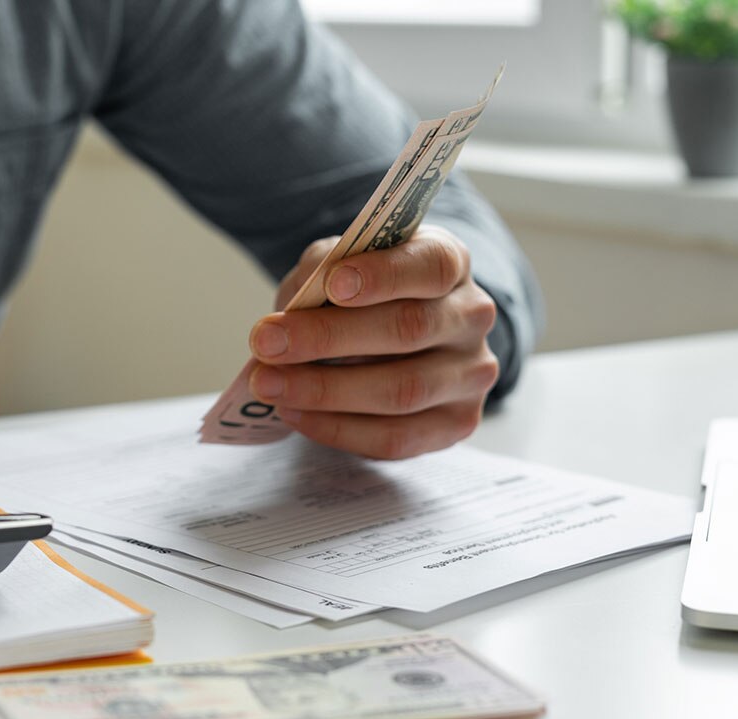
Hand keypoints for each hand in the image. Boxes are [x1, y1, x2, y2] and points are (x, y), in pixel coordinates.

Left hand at [246, 225, 498, 459]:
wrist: (391, 336)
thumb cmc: (362, 294)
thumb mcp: (339, 264)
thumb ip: (321, 271)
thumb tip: (295, 309)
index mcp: (450, 261)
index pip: (432, 264)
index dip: (384, 275)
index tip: (333, 284)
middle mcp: (471, 316)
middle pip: (409, 328)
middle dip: (328, 337)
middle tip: (266, 342)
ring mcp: (471, 374)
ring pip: (402, 390)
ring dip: (324, 390)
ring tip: (268, 384)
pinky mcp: (457, 423)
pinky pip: (396, 437)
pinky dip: (338, 428)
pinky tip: (295, 413)